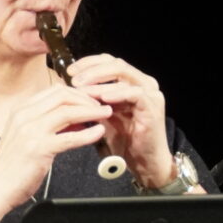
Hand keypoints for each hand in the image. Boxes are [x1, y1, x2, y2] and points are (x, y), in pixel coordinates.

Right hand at [0, 85, 109, 210]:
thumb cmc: (11, 167)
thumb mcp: (26, 137)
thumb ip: (47, 125)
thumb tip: (76, 120)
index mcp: (21, 110)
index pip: (54, 90)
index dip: (77, 93)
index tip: (90, 100)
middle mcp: (24, 115)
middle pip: (63, 95)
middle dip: (87, 98)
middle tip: (101, 107)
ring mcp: (31, 131)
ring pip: (68, 111)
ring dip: (91, 111)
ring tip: (105, 115)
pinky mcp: (39, 148)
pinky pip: (70, 137)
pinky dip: (88, 134)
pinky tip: (98, 133)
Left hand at [67, 53, 169, 185]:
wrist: (143, 161)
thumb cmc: (124, 139)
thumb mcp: (103, 115)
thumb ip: (92, 99)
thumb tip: (69, 87)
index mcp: (131, 81)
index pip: (108, 61)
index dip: (88, 63)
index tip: (69, 71)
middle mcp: (142, 82)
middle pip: (115, 63)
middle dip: (92, 69)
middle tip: (74, 79)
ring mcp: (150, 92)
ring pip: (123, 75)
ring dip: (100, 81)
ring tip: (82, 88)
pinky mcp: (153, 106)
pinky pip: (134, 93)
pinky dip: (117, 93)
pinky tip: (103, 98)